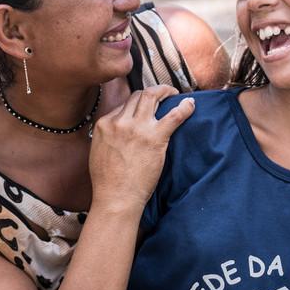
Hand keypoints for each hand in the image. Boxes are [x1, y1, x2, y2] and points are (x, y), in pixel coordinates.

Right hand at [89, 85, 194, 213]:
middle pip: (139, 95)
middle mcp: (121, 121)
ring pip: (153, 96)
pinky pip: (174, 115)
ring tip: (175, 94)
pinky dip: (185, 107)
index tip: (146, 108)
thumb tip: (119, 128)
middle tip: (164, 94)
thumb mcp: (98, 150)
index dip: (137, 104)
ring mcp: (138, 128)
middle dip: (153, 91)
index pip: (124, 104)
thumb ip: (109, 135)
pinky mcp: (155, 138)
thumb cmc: (108, 181)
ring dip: (166, 91)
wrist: (116, 197)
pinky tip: (191, 104)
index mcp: (105, 124)